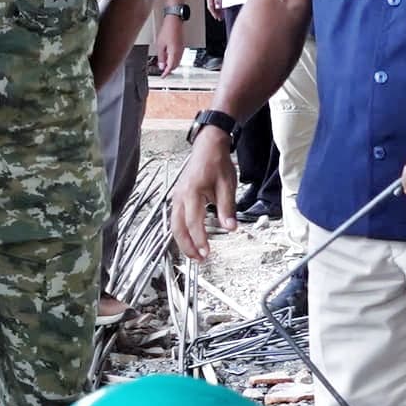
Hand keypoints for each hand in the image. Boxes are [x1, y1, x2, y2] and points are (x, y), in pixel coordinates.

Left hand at [147, 13, 190, 77]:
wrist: (174, 21)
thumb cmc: (168, 30)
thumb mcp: (160, 45)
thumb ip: (161, 57)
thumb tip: (161, 65)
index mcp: (174, 53)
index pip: (170, 67)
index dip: (166, 73)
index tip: (162, 76)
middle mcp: (179, 52)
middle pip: (175, 65)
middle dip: (169, 69)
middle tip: (163, 71)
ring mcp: (181, 49)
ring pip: (177, 61)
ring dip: (171, 65)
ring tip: (164, 65)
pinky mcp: (181, 46)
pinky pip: (178, 56)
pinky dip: (174, 59)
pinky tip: (168, 57)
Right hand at [171, 124, 239, 262]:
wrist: (208, 146)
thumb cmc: (217, 162)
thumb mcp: (227, 185)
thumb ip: (227, 208)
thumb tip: (231, 228)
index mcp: (192, 193)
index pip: (193, 223)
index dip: (199, 240)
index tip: (206, 253)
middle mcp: (180, 196)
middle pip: (178, 228)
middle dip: (187, 246)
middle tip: (199, 260)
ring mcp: (177, 196)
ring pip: (174, 224)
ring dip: (183, 241)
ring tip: (194, 253)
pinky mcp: (178, 197)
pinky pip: (175, 218)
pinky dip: (181, 231)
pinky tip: (190, 238)